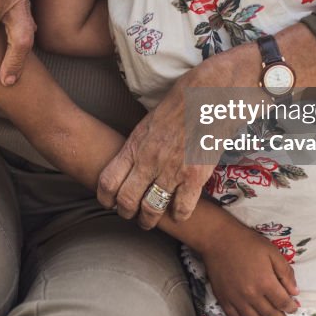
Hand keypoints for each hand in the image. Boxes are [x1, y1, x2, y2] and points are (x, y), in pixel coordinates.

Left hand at [97, 55, 225, 229]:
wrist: (209, 94)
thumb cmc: (179, 104)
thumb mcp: (148, 123)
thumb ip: (138, 147)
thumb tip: (130, 167)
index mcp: (134, 145)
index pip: (108, 181)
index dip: (105, 199)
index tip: (109, 204)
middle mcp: (148, 160)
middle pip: (127, 201)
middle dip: (127, 213)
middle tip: (131, 216)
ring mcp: (171, 169)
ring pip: (152, 209)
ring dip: (149, 220)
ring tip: (150, 221)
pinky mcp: (195, 175)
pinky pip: (182, 207)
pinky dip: (179, 216)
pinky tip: (179, 215)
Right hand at [201, 221, 300, 315]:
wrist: (218, 239)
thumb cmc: (247, 242)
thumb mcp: (272, 252)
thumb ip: (285, 272)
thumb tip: (294, 292)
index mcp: (265, 282)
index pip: (283, 302)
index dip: (291, 308)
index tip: (293, 308)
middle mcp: (251, 294)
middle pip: (269, 314)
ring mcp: (236, 299)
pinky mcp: (223, 299)